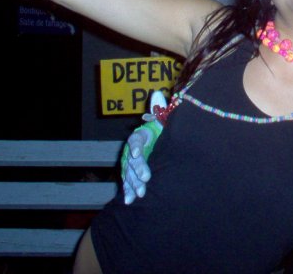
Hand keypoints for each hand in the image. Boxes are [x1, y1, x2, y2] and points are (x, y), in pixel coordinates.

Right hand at [121, 90, 166, 204]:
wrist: (164, 143)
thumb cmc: (163, 131)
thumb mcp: (163, 120)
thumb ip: (160, 109)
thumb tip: (157, 92)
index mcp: (141, 136)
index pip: (135, 140)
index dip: (135, 147)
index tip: (137, 153)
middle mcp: (133, 150)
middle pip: (131, 160)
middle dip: (138, 170)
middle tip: (145, 179)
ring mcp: (131, 163)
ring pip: (129, 173)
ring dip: (133, 183)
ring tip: (140, 194)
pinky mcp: (133, 174)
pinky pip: (128, 183)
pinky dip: (128, 192)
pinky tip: (129, 201)